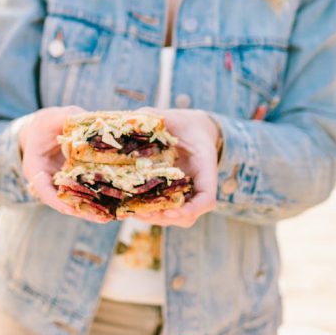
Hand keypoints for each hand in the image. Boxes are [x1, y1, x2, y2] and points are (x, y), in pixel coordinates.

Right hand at [19, 105, 111, 223]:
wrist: (45, 129)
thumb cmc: (46, 123)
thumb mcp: (53, 117)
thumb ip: (67, 117)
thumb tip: (86, 118)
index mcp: (35, 167)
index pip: (42, 188)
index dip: (56, 200)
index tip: (71, 210)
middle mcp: (47, 180)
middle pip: (62, 201)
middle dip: (81, 211)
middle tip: (101, 218)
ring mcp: (60, 184)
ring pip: (74, 200)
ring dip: (92, 210)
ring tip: (112, 217)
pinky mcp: (73, 183)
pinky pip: (83, 192)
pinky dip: (97, 198)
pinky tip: (114, 203)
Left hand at [132, 108, 218, 227]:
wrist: (190, 129)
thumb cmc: (182, 122)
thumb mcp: (171, 117)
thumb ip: (152, 117)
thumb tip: (128, 121)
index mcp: (205, 167)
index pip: (207, 198)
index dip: (192, 208)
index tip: (171, 210)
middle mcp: (198, 185)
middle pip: (188, 215)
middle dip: (164, 217)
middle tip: (141, 213)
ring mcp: (185, 192)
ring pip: (175, 217)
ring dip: (155, 218)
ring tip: (132, 212)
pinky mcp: (172, 193)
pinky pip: (165, 209)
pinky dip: (149, 212)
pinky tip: (129, 208)